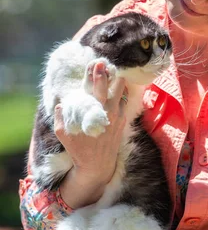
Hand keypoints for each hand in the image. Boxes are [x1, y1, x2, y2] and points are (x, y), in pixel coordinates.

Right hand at [55, 62, 126, 187]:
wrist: (97, 166)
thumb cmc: (79, 150)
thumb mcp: (63, 134)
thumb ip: (61, 116)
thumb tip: (61, 102)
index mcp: (94, 112)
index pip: (97, 88)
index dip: (97, 74)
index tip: (96, 63)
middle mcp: (108, 112)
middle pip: (114, 86)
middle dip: (109, 73)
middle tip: (104, 64)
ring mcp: (118, 116)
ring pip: (122, 92)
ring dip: (117, 81)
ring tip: (113, 72)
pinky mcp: (122, 121)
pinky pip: (124, 102)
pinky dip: (120, 93)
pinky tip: (116, 87)